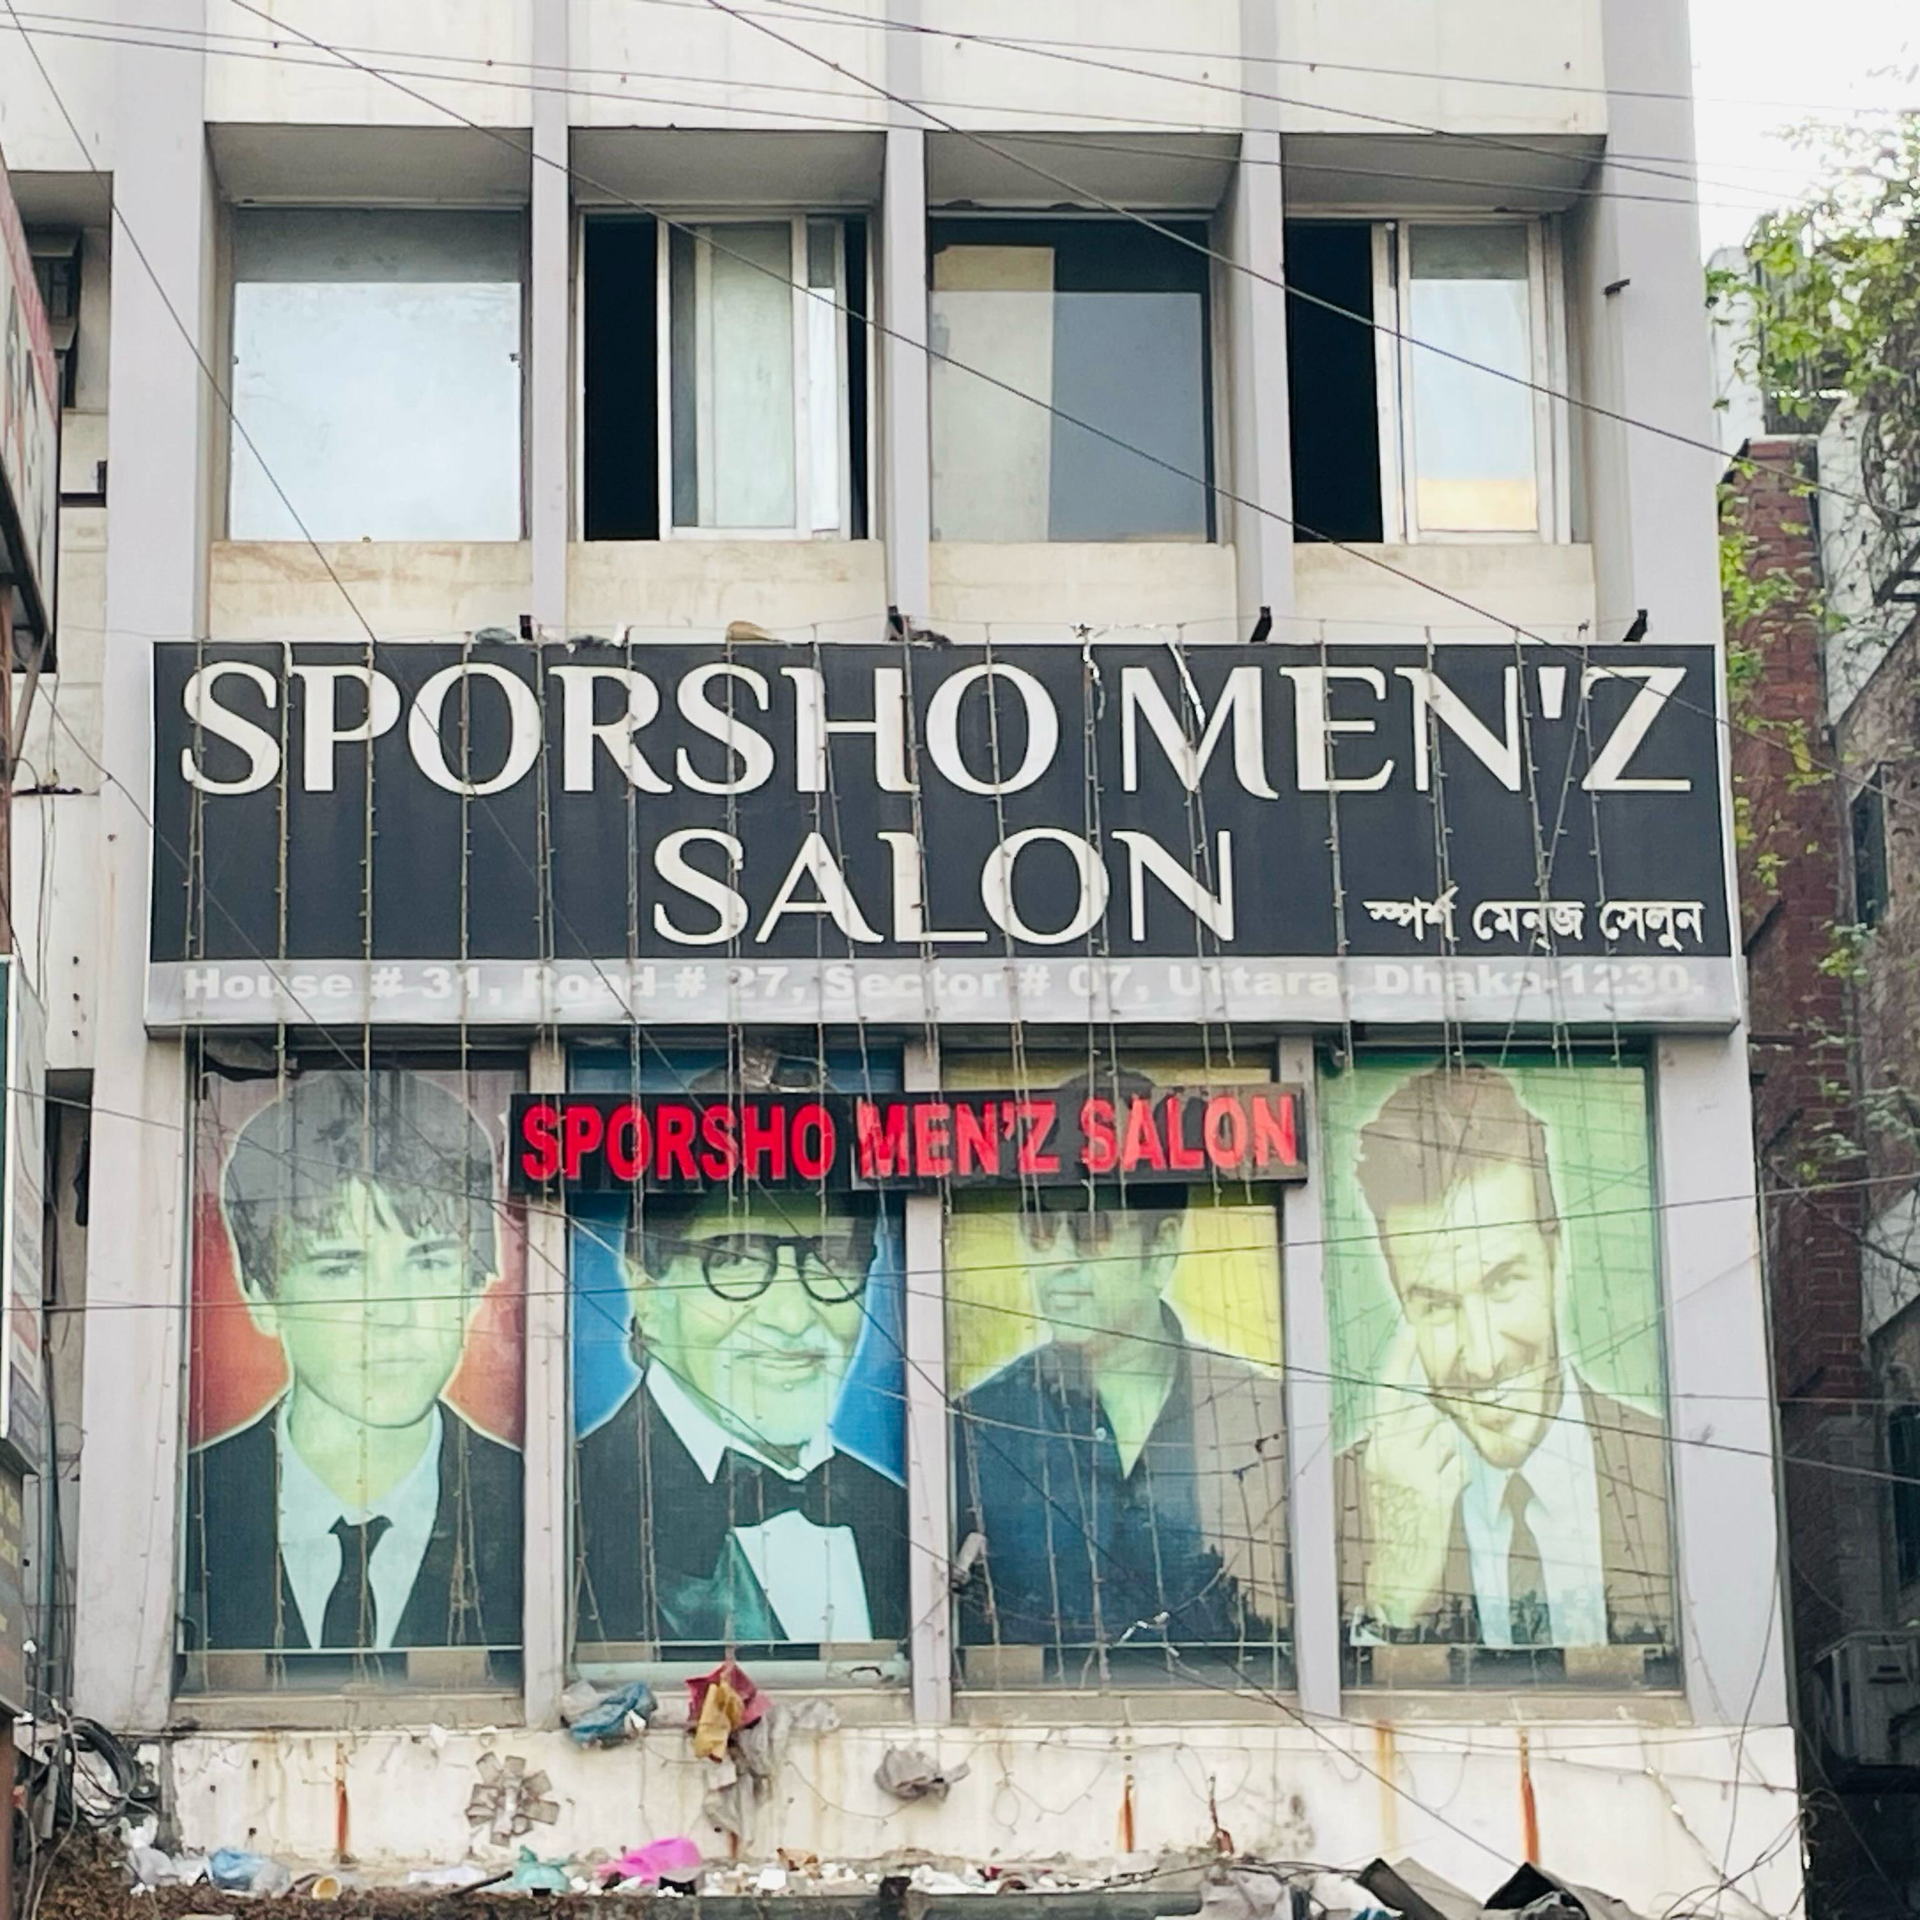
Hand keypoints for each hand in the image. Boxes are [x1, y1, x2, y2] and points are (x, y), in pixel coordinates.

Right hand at [1360, 1329, 1466, 1631]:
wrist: (1396, 1568)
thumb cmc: (1391, 1519)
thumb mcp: (1380, 1474)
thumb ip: (1395, 1442)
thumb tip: (1424, 1411)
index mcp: (1374, 1446)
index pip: (1386, 1391)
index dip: (1400, 1359)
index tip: (1411, 1330)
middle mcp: (1391, 1453)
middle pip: (1426, 1413)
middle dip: (1433, 1427)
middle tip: (1425, 1456)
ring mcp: (1416, 1472)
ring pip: (1447, 1437)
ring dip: (1447, 1455)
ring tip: (1430, 1482)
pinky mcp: (1439, 1492)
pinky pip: (1459, 1466)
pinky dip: (1456, 1478)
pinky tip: (1442, 1497)